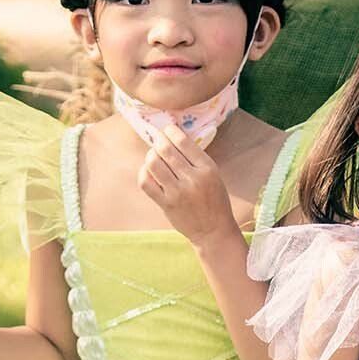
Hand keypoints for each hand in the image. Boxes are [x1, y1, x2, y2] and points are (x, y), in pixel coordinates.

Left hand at [137, 125, 238, 248]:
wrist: (213, 230)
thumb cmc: (214, 200)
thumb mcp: (213, 175)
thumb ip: (196, 158)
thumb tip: (173, 137)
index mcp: (207, 168)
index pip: (183, 141)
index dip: (170, 131)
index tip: (167, 129)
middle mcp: (193, 179)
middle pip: (166, 149)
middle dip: (158, 140)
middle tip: (157, 139)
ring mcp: (178, 192)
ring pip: (153, 163)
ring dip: (150, 155)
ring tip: (154, 155)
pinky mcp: (166, 204)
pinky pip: (146, 182)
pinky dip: (144, 172)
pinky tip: (148, 171)